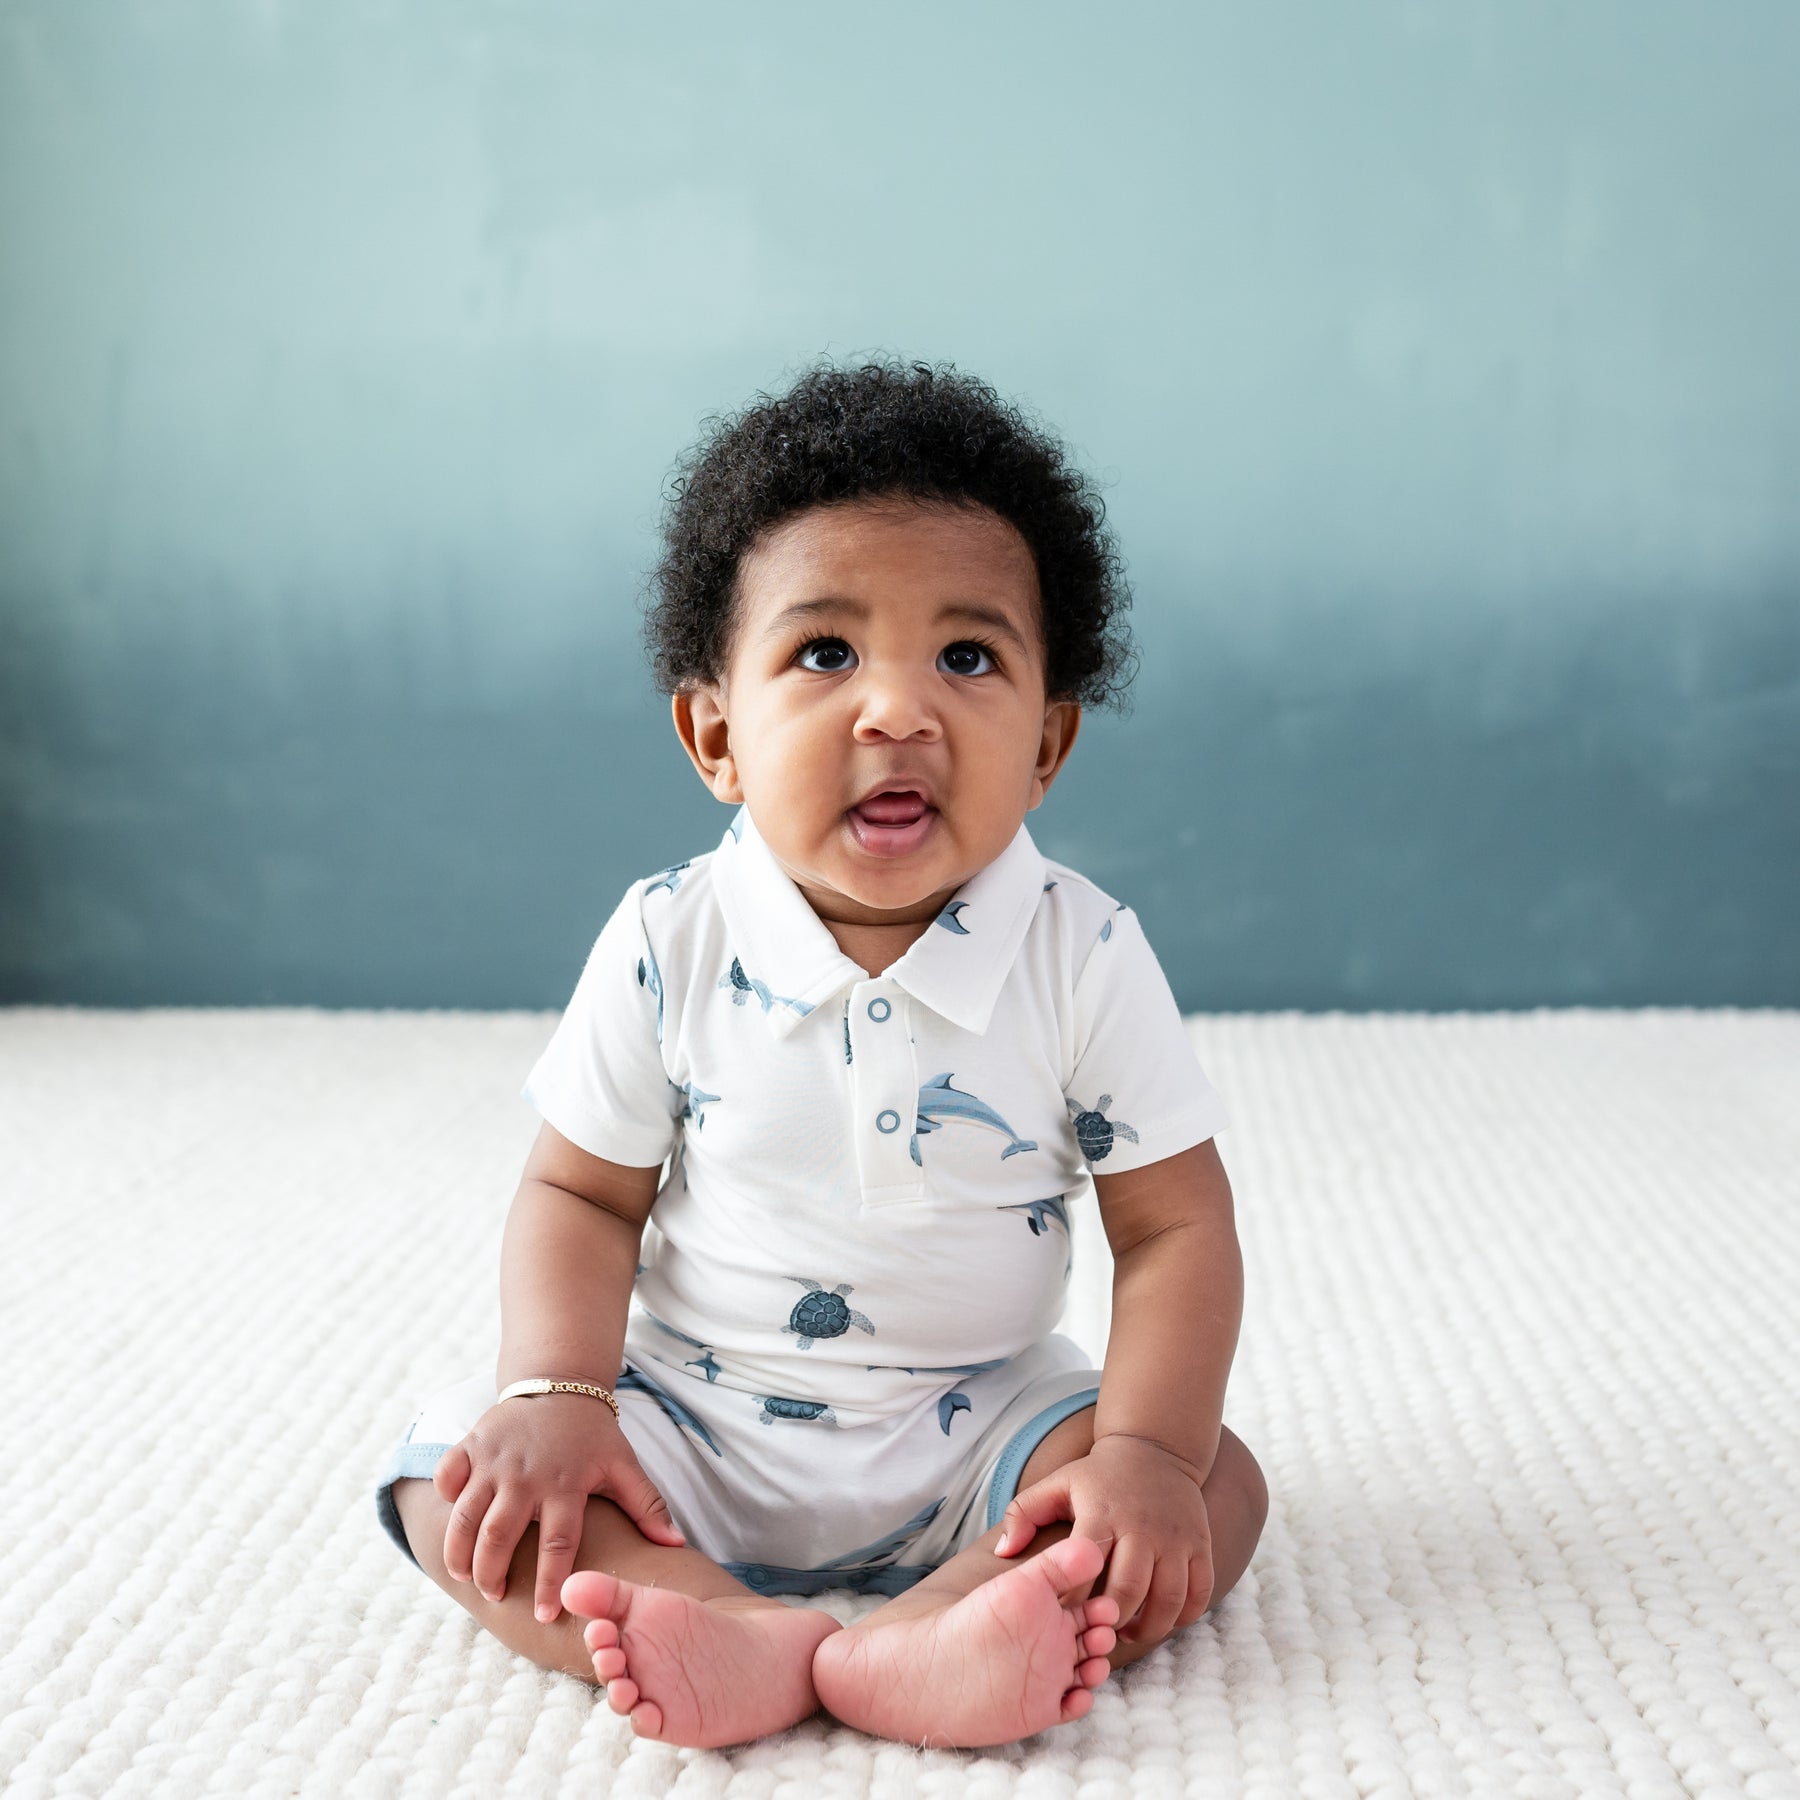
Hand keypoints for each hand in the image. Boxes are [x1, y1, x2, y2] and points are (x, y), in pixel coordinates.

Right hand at [433, 1393, 685, 1621]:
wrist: (560, 1383)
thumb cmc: (592, 1434)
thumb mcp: (624, 1464)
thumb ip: (648, 1506)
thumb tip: (676, 1546)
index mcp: (566, 1485)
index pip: (558, 1545)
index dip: (550, 1585)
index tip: (545, 1616)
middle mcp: (527, 1475)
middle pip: (500, 1537)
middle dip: (491, 1574)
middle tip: (494, 1596)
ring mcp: (495, 1460)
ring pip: (466, 1514)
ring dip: (459, 1551)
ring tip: (465, 1576)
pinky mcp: (472, 1444)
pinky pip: (448, 1475)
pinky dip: (443, 1497)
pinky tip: (449, 1521)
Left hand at [994, 1433, 1214, 1648]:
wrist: (1154, 1449)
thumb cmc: (1097, 1477)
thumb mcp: (1057, 1484)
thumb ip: (1022, 1514)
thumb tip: (1002, 1553)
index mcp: (1102, 1512)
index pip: (1084, 1565)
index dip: (1071, 1599)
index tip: (1060, 1617)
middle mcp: (1142, 1525)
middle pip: (1129, 1591)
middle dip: (1111, 1620)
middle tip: (1098, 1629)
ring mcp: (1176, 1536)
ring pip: (1168, 1599)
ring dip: (1148, 1627)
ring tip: (1127, 1630)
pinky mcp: (1201, 1543)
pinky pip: (1199, 1593)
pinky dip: (1184, 1616)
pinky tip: (1162, 1619)